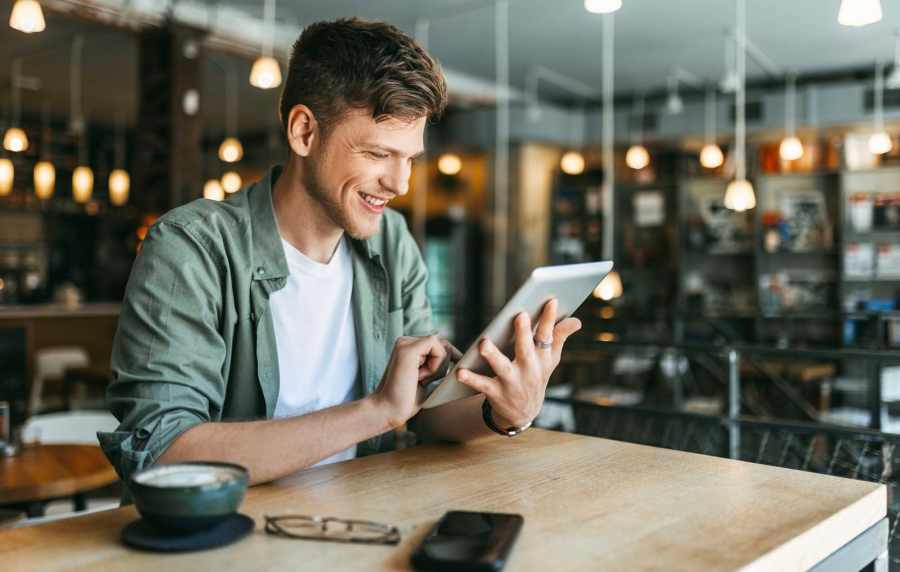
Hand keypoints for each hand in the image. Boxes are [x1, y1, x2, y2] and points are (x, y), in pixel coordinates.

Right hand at [371, 335, 446, 428]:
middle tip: (424, 380)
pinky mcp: (408, 349)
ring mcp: (405, 343)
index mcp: (409, 347)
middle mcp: (406, 342)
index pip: (439, 345)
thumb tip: (456, 357)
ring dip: (438, 367)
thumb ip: (436, 365)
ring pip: (441, 346)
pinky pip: (437, 348)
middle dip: (443, 364)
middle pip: (443, 344)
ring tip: (419, 379)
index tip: (455, 370)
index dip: (450, 356)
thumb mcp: (427, 378)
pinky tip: (420, 377)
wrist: (388, 409)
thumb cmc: (407, 399)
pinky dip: (435, 365)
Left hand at [456, 299, 581, 427]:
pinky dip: (471, 379)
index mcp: (542, 359)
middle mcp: (529, 370)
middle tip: (520, 316)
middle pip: (526, 349)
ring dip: (493, 356)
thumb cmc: (535, 377)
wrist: (523, 413)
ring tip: (483, 344)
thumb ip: (559, 338)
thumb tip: (576, 320)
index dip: (549, 319)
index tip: (551, 300)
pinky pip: (482, 385)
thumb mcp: (549, 360)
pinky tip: (460, 372)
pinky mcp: (496, 393)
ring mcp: (512, 382)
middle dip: (524, 333)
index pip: (547, 336)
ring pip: (502, 367)